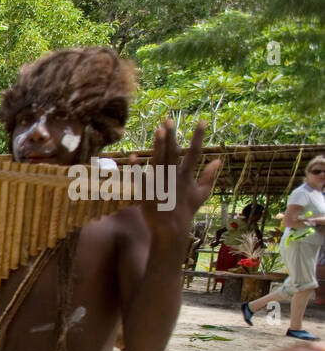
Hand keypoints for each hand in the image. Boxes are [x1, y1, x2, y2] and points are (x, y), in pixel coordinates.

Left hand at [143, 119, 220, 240]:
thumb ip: (209, 176)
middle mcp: (175, 178)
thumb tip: (219, 160)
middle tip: (168, 120)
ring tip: (158, 130)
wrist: (172, 230)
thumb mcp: (201, 194)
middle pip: (173, 153)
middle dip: (171, 137)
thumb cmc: (186, 211)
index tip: (201, 120)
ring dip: (159, 146)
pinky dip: (137, 168)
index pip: (195, 153)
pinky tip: (131, 156)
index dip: (198, 137)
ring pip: (160, 161)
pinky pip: (141, 179)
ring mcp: (161, 185)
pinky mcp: (148, 194)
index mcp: (187, 176)